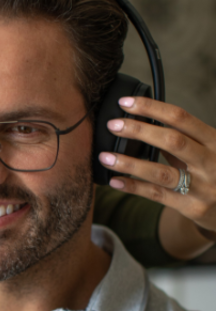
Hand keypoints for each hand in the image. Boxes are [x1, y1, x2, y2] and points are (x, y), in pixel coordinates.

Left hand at [98, 96, 215, 252]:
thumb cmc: (214, 171)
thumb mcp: (206, 149)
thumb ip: (181, 137)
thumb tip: (140, 119)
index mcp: (214, 141)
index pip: (181, 118)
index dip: (152, 108)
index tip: (126, 102)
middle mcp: (211, 162)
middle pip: (172, 141)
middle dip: (139, 131)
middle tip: (113, 125)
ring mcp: (202, 187)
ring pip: (161, 172)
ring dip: (129, 163)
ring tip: (105, 157)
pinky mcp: (192, 207)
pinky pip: (157, 195)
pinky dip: (133, 187)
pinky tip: (114, 180)